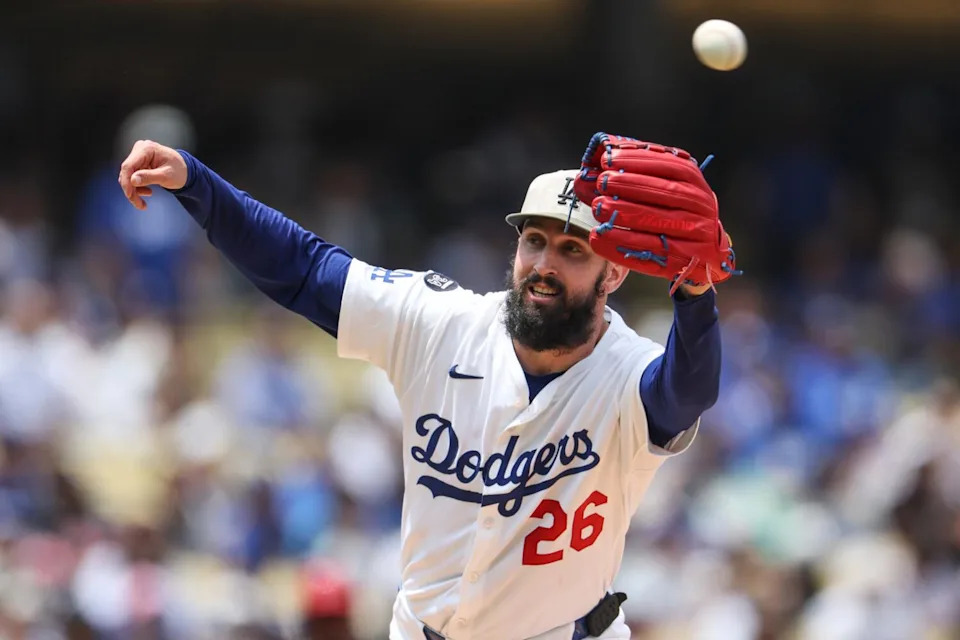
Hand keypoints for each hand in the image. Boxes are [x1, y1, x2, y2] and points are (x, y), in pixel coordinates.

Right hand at [117, 140, 187, 209]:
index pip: (128, 166)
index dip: (126, 182)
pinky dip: (137, 188)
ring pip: (128, 177)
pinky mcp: (138, 164)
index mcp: (146, 149)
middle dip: (131, 190)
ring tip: (144, 202)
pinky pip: (132, 178)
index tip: (130, 195)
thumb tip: (132, 180)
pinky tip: (147, 192)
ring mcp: (138, 157)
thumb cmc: (179, 170)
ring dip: (134, 191)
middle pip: (127, 172)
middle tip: (140, 205)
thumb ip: (150, 177)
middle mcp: (139, 150)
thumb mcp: (167, 176)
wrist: (185, 170)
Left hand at [572, 132, 738, 294]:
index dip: (636, 161)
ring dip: (624, 214)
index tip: (609, 160)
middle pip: (663, 192)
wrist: (706, 250)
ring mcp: (695, 233)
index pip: (668, 165)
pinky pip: (648, 251)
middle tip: (602, 183)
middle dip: (628, 185)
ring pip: (656, 222)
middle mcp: (698, 205)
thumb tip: (598, 155)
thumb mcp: (665, 185)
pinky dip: (621, 244)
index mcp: (693, 181)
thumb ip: (635, 170)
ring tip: (599, 208)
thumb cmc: (676, 210)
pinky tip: (599, 238)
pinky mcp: (683, 259)